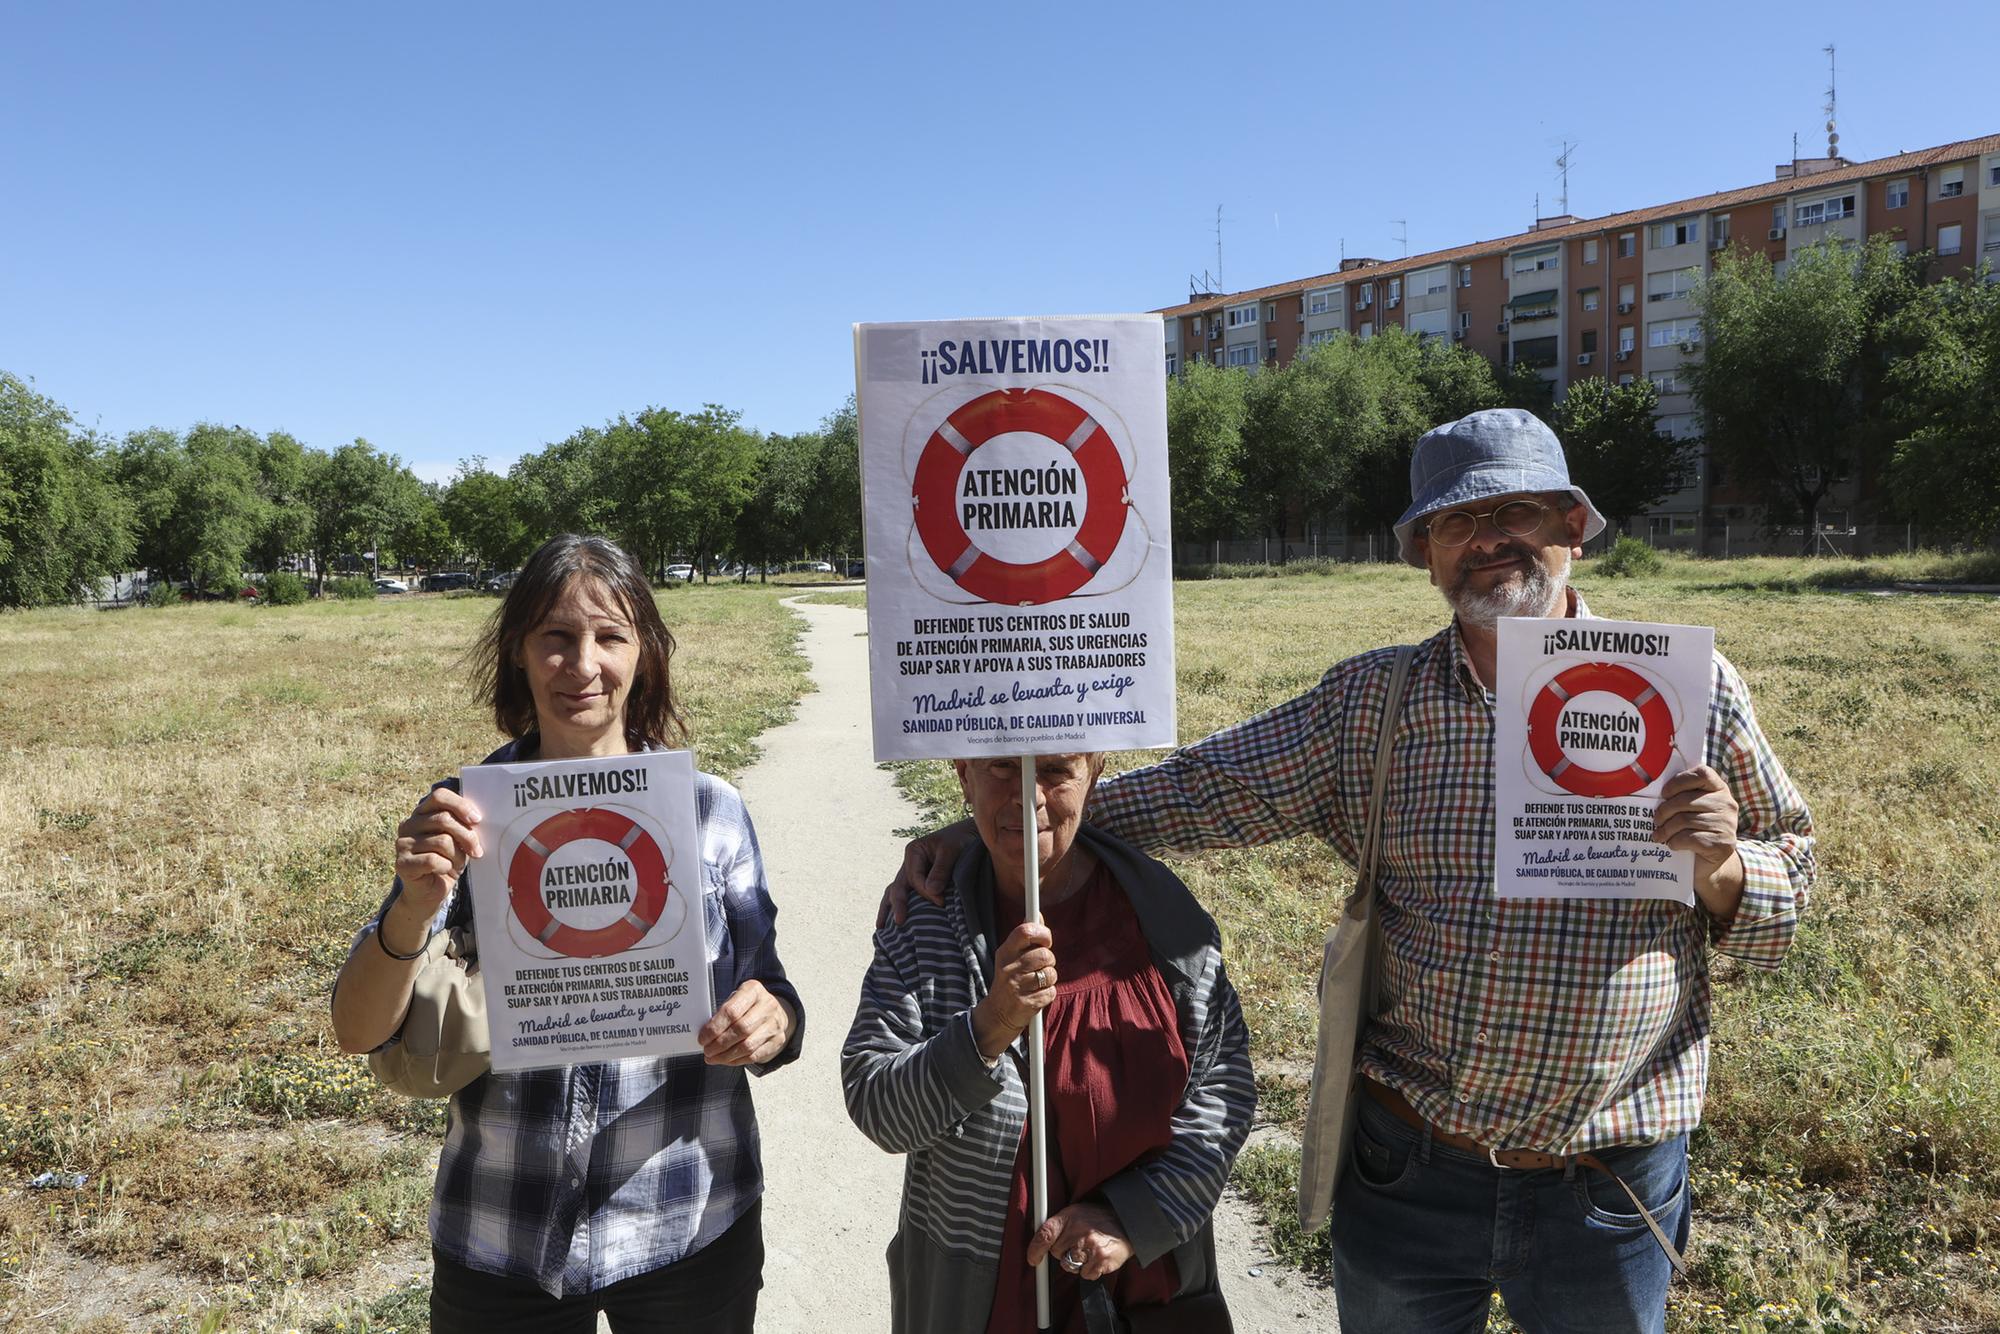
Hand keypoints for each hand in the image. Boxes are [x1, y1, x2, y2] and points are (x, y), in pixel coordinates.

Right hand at [388, 787, 482, 949]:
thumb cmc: (447, 862)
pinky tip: (444, 871)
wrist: (429, 894)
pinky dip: (446, 867)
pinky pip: (433, 860)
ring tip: (456, 865)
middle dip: (467, 836)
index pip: (439, 796)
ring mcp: (402, 844)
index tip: (477, 820)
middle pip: (444, 819)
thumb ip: (463, 825)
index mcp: (422, 814)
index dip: (460, 805)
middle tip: (477, 851)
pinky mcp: (402, 863)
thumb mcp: (458, 841)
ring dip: (457, 856)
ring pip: (442, 841)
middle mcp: (408, 825)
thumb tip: (477, 817)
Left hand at [700, 979, 792, 1066]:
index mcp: (753, 990)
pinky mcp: (778, 1040)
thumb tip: (704, 1033)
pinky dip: (737, 1060)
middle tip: (707, 1050)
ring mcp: (775, 1024)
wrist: (775, 1011)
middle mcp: (767, 1006)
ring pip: (748, 1046)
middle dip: (719, 1043)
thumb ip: (722, 1013)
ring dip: (726, 1055)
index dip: (715, 1028)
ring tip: (713, 1057)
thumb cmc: (749, 1006)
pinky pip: (754, 1056)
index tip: (702, 1038)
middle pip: (741, 1029)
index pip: (732, 1011)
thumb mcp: (736, 999)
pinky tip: (726, 1060)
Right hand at [877, 818, 977, 925]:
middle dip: (898, 905)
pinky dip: (898, 907)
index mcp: (913, 852)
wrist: (971, 836)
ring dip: (888, 908)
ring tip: (881, 928)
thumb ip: (941, 870)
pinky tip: (892, 922)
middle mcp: (909, 864)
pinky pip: (906, 895)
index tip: (942, 902)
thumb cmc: (961, 840)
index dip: (926, 892)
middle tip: (899, 922)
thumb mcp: (951, 850)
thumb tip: (931, 892)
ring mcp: (912, 873)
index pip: (915, 879)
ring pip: (895, 892)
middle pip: (898, 886)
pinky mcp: (920, 882)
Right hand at [970, 922, 1056, 1059]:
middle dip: (1049, 960)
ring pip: (1051, 973)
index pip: (1025, 932)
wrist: (997, 1014)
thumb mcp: (1011, 956)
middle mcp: (1008, 968)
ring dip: (1050, 977)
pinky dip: (1048, 993)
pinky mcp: (1027, 1004)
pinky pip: (1051, 991)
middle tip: (1041, 965)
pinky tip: (1036, 994)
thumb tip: (1037, 915)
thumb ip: (1024, 936)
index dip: (1043, 933)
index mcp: (1004, 952)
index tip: (1046, 940)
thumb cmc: (1010, 978)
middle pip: (1045, 954)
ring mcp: (1017, 987)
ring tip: (1037, 981)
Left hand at [1026, 1201, 1133, 1280]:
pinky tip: (1097, 1257)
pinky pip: (1085, 1274)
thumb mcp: (1074, 1213)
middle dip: (1064, 1252)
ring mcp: (1089, 1245)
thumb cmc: (1096, 1219)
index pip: (1045, 1234)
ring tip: (1088, 1250)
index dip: (1035, 1249)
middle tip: (1077, 1244)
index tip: (1033, 1259)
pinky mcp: (1100, 1259)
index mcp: (1068, 1217)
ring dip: (1077, 1263)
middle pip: (1057, 1254)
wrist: (1125, 1222)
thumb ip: (1058, 1226)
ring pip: (1070, 1266)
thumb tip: (1039, 1241)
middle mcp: (1078, 1230)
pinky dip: (1090, 1270)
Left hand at [1654, 765, 1744, 915]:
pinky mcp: (1723, 845)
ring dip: (1666, 829)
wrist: (1705, 864)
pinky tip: (1672, 845)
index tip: (1664, 793)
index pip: (1701, 773)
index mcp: (1718, 789)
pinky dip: (1675, 842)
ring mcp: (1727, 825)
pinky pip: (1690, 838)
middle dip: (1664, 811)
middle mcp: (1727, 804)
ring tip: (1658, 835)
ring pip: (1685, 820)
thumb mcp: (1688, 809)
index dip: (1678, 781)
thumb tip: (1650, 788)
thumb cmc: (1692, 830)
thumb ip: (1680, 796)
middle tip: (1655, 820)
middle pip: (1686, 800)